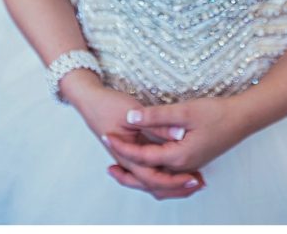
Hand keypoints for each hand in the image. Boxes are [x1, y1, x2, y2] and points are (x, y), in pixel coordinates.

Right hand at [63, 72, 204, 200]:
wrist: (88, 99)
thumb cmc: (108, 104)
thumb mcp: (134, 112)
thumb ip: (156, 125)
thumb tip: (180, 134)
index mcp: (127, 155)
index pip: (153, 177)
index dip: (175, 180)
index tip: (194, 178)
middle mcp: (127, 161)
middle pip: (153, 185)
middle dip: (177, 187)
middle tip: (198, 183)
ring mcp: (128, 158)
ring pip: (150, 179)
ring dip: (171, 182)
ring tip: (193, 179)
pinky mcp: (130, 151)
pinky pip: (148, 168)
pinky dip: (163, 171)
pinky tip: (177, 167)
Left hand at [102, 96, 251, 178]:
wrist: (242, 118)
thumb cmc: (216, 113)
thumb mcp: (183, 110)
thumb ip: (155, 116)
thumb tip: (129, 118)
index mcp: (179, 156)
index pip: (143, 157)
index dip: (122, 147)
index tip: (106, 136)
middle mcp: (183, 166)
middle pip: (149, 176)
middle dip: (127, 172)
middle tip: (107, 165)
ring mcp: (189, 165)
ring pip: (159, 178)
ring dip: (139, 175)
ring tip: (120, 167)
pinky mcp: (192, 160)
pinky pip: (168, 173)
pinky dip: (153, 172)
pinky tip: (144, 161)